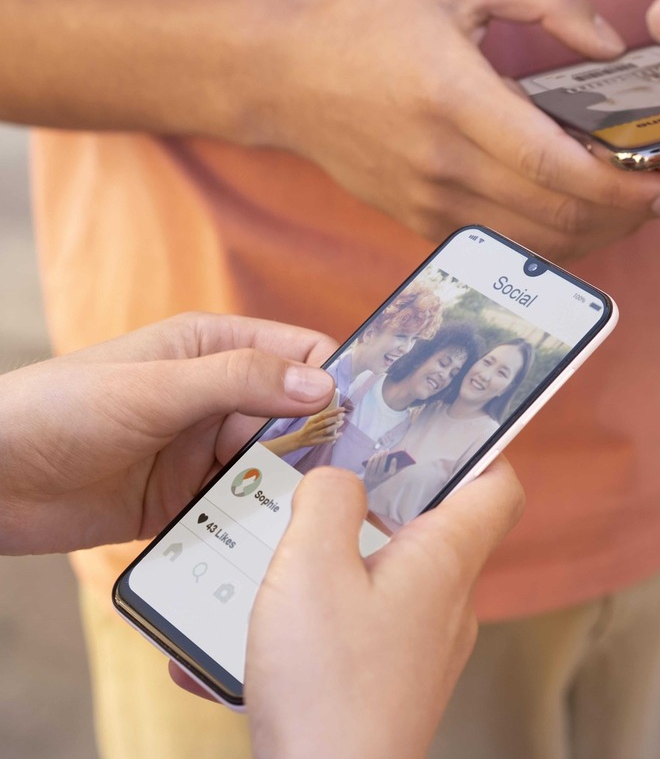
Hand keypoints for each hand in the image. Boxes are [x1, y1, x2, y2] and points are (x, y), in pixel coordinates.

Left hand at [0, 313, 335, 554]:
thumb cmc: (54, 411)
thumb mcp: (154, 390)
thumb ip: (239, 382)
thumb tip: (323, 384)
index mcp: (213, 349)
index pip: (301, 355)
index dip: (340, 379)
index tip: (375, 416)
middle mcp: (216, 398)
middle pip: (298, 417)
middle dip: (326, 444)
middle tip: (359, 479)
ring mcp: (201, 452)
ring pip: (274, 469)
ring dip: (292, 489)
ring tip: (317, 514)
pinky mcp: (184, 502)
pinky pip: (239, 510)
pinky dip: (257, 523)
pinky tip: (274, 539)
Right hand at [243, 462, 523, 758]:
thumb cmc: (328, 689)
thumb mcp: (311, 570)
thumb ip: (327, 503)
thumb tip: (339, 478)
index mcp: (445, 560)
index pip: (500, 486)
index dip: (476, 448)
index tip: (432, 428)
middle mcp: (448, 602)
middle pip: (432, 527)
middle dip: (376, 500)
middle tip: (323, 483)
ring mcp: (423, 648)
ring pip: (385, 580)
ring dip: (331, 566)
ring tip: (268, 561)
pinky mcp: (391, 685)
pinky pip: (356, 633)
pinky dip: (310, 624)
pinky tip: (243, 639)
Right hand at [261, 405, 344, 457]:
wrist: (298, 439)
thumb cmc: (308, 428)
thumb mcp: (312, 421)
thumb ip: (321, 417)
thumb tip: (334, 412)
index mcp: (312, 420)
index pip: (324, 414)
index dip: (333, 411)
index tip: (342, 409)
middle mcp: (312, 427)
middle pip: (325, 422)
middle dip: (335, 418)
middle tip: (343, 415)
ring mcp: (314, 435)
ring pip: (326, 430)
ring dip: (335, 426)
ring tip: (342, 422)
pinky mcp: (315, 442)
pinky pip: (326, 440)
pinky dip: (334, 437)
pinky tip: (340, 434)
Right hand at [264, 0, 659, 257]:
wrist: (284, 74)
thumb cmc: (373, 18)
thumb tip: (610, 47)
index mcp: (453, 99)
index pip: (551, 167)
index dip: (619, 186)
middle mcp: (442, 164)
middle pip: (556, 216)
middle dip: (628, 214)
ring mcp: (430, 203)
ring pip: (538, 243)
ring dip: (601, 233)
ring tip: (642, 204)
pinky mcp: (425, 224)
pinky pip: (509, 247)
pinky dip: (559, 238)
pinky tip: (589, 211)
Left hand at [362, 450, 395, 489]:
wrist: (369, 486)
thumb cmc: (381, 478)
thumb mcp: (387, 475)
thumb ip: (393, 468)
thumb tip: (397, 458)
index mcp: (385, 479)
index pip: (390, 473)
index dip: (393, 465)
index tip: (394, 458)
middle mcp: (378, 479)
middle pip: (381, 467)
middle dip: (384, 457)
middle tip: (387, 450)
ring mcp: (371, 477)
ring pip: (374, 465)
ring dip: (378, 457)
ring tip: (381, 451)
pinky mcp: (366, 474)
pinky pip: (369, 466)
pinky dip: (372, 459)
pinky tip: (375, 454)